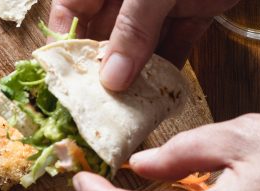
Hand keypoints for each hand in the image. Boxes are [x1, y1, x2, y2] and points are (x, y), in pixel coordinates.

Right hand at [48, 0, 238, 89]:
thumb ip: (133, 27)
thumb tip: (110, 78)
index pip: (71, 9)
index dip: (65, 42)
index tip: (64, 78)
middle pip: (104, 34)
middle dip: (100, 70)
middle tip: (96, 108)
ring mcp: (162, 0)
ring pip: (138, 46)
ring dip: (134, 78)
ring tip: (125, 111)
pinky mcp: (195, 8)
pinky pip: (173, 45)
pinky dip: (167, 71)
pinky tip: (158, 97)